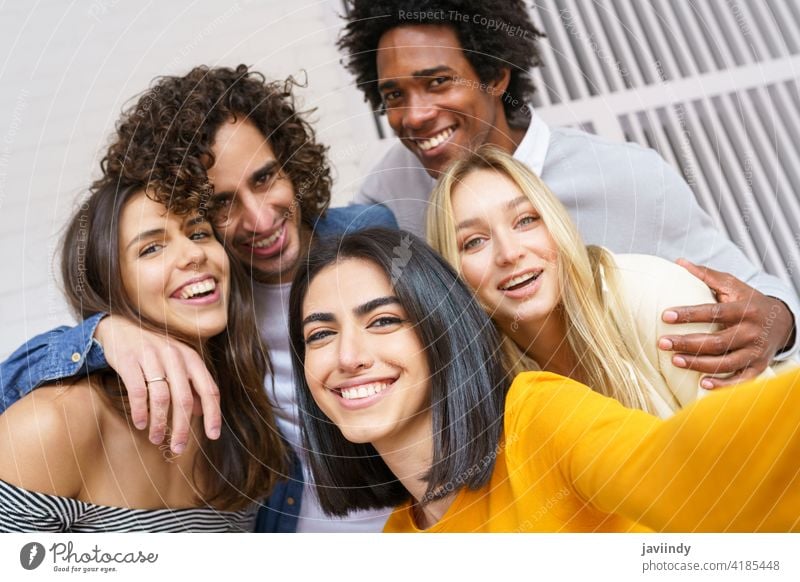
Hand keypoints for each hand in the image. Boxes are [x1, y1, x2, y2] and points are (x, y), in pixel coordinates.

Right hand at [94, 315, 220, 452]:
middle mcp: (175, 356)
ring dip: (160, 423)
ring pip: (162, 398)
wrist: (120, 329)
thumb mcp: (177, 364)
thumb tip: (200, 412)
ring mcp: (152, 357)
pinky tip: (141, 424)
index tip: (213, 436)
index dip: (213, 414)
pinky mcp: (130, 360)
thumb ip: (190, 385)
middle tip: (178, 448)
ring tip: (157, 439)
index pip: (209, 390)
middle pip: (184, 399)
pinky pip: (138, 392)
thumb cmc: (153, 352)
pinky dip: (141, 412)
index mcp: (191, 358)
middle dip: (182, 428)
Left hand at [658, 259, 794, 388]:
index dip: (689, 314)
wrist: (782, 320)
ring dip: (699, 364)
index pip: (714, 312)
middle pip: (717, 341)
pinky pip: (741, 380)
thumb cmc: (748, 301)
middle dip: (688, 343)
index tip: (665, 315)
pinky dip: (724, 385)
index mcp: (744, 309)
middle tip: (662, 343)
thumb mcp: (732, 285)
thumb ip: (706, 275)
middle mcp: (751, 332)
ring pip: (727, 363)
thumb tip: (678, 262)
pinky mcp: (758, 367)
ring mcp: (756, 352)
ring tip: (675, 361)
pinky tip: (702, 384)